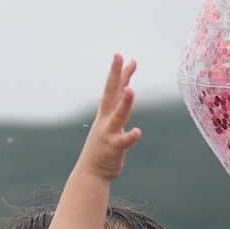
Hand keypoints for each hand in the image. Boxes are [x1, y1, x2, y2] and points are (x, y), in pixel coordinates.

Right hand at [77, 53, 141, 180]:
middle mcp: (106, 119)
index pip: (113, 88)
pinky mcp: (114, 148)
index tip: (121, 55)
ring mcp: (109, 133)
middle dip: (115, 74)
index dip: (117, 72)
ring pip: (118, 115)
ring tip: (131, 90)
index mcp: (106, 113)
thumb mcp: (111, 123)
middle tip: (118, 56)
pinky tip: (137, 132)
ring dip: (124, 103)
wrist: (91, 173)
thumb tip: (126, 89)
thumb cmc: (104, 146)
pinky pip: (123, 142)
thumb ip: (120, 106)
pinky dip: (130, 136)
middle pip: (111, 93)